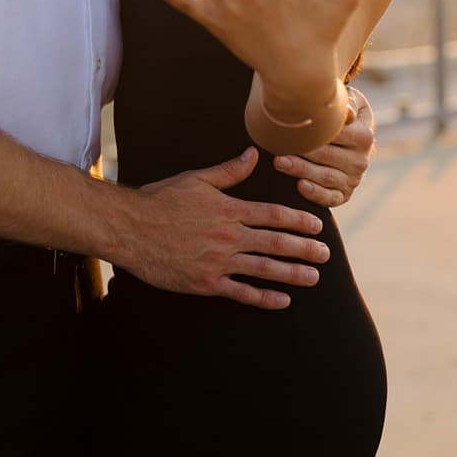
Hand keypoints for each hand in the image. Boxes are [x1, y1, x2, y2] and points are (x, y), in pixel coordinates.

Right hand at [121, 146, 330, 308]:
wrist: (130, 229)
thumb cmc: (160, 200)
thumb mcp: (196, 180)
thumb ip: (229, 172)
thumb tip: (253, 154)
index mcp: (229, 210)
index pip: (273, 214)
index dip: (299, 221)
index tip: (317, 226)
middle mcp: (229, 236)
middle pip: (275, 242)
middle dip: (304, 249)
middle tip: (326, 254)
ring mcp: (218, 261)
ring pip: (264, 268)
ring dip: (292, 274)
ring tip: (313, 277)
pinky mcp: (205, 282)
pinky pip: (240, 292)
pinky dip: (263, 298)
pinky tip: (282, 301)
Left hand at [273, 86, 375, 207]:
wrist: (355, 141)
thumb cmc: (346, 117)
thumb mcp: (352, 103)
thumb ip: (348, 103)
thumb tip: (346, 113)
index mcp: (364, 136)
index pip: (337, 134)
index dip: (315, 131)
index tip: (294, 127)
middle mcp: (361, 160)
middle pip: (327, 156)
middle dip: (302, 152)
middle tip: (279, 147)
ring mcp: (353, 179)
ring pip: (325, 177)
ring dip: (300, 170)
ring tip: (280, 162)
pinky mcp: (344, 194)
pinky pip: (330, 198)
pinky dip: (315, 193)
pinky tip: (300, 185)